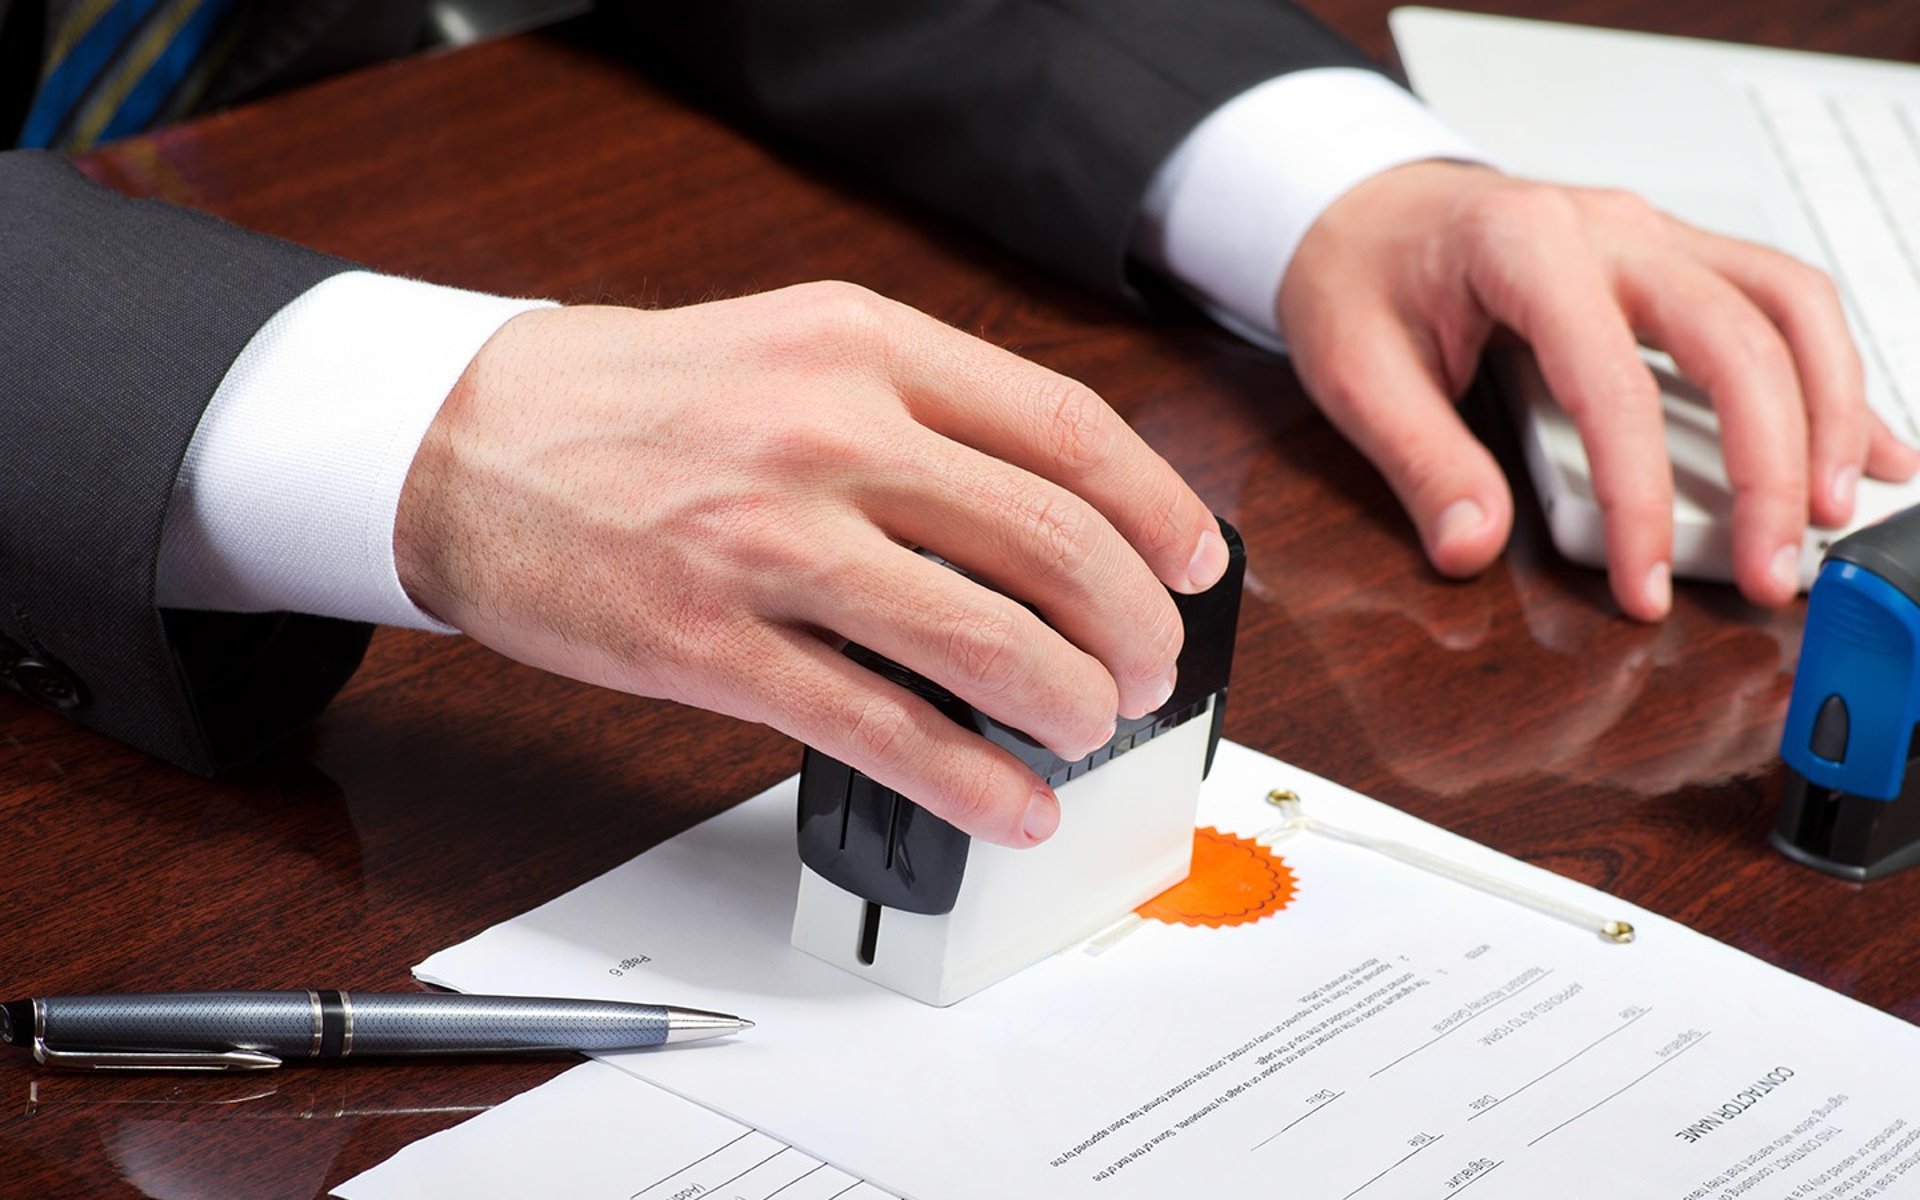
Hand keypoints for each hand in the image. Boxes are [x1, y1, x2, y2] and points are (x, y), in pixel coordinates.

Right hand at [394, 283, 1228, 846]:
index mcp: (863, 345)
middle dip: (1130, 625)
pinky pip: (878, 725)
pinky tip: (1009, 806)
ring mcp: (768, 542)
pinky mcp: (711, 645)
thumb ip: (924, 409)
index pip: (1066, 428)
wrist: (466, 440)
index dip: (1157, 509)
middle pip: (1052, 540)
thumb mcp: (797, 346)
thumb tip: (1057, 508)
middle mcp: (828, 432)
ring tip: (1088, 727)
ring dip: (1069, 703)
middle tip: (1144, 667)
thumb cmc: (642, 401)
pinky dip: (968, 780)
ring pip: (984, 639)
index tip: (1192, 563)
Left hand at [1276, 160, 1919, 619]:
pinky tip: (1866, 446)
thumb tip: (1472, 546)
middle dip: (1770, 465)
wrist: (1360, 205)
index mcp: (1525, 248)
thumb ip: (1419, 460)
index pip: (1611, 385)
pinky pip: (1779, 303)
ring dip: (1828, 410)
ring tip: (1832, 511)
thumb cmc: (1359, 276)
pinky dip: (1834, 375)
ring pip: (1787, 305)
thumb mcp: (1355, 373)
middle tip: (1770, 569)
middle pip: (1737, 337)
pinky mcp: (1674, 256)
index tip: (1642, 589)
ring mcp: (1653, 234)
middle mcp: (1610, 228)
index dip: (1639, 500)